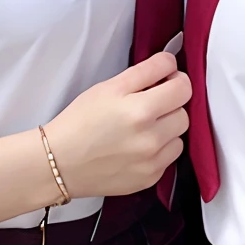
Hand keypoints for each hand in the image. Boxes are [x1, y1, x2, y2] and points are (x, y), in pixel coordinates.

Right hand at [43, 51, 191, 199]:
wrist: (59, 162)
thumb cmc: (80, 121)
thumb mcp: (110, 86)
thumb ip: (145, 72)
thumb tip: (171, 64)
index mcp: (141, 110)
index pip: (183, 86)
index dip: (174, 76)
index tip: (164, 77)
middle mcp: (151, 138)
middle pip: (184, 111)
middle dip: (170, 103)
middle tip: (148, 102)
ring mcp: (152, 162)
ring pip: (179, 135)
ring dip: (167, 127)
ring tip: (142, 126)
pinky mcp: (149, 179)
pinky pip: (169, 157)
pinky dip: (160, 149)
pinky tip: (137, 146)